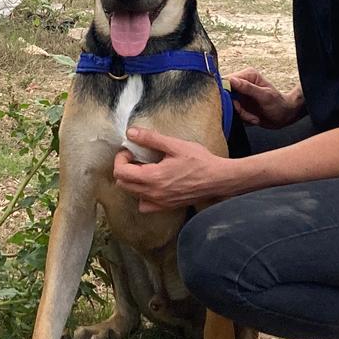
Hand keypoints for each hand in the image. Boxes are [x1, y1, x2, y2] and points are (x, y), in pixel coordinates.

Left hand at [113, 128, 237, 211]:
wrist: (218, 179)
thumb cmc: (199, 161)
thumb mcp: (175, 145)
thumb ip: (151, 139)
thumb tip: (131, 132)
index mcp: (152, 177)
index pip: (120, 172)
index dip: (120, 158)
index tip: (130, 150)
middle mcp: (153, 193)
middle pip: (123, 184)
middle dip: (124, 168)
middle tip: (136, 157)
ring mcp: (159, 202)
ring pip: (132, 194)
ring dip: (132, 181)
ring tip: (144, 169)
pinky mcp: (166, 206)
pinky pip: (145, 205)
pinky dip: (142, 195)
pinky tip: (152, 184)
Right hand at [226, 68, 304, 128]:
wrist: (285, 117)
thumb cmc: (279, 105)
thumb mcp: (264, 96)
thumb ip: (248, 88)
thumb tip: (232, 80)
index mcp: (248, 75)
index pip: (227, 80)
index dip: (228, 93)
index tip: (237, 104)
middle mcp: (242, 83)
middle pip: (226, 95)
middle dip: (237, 107)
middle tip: (248, 114)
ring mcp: (240, 95)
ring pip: (229, 106)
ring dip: (242, 115)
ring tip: (255, 117)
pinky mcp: (240, 105)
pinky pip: (233, 113)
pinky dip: (243, 118)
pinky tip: (254, 118)